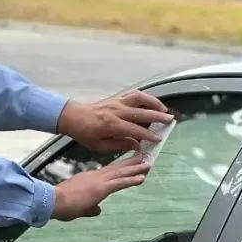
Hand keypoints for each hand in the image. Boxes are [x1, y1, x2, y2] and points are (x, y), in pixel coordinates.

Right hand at [52, 156, 150, 220]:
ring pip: (121, 173)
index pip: (108, 172)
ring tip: (148, 164)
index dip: (120, 168)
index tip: (129, 164)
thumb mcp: (79, 207)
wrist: (54, 201)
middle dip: (131, 163)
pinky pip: (120, 183)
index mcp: (89, 179)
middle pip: (117, 168)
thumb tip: (98, 210)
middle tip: (144, 158)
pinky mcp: (101, 188)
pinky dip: (131, 180)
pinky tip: (141, 178)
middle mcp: (95, 176)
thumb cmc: (62, 204)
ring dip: (135, 169)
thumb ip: (90, 208)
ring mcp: (98, 181)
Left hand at [58, 91, 173, 152]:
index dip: (148, 135)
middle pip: (142, 112)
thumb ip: (120, 145)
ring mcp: (116, 102)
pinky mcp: (115, 98)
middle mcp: (115, 111)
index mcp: (111, 125)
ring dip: (154, 103)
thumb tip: (138, 145)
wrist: (71, 116)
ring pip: (139, 98)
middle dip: (158, 117)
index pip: (135, 130)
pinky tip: (152, 103)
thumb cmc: (84, 133)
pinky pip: (133, 94)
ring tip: (164, 110)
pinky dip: (145, 97)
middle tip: (170, 121)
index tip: (158, 139)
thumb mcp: (99, 146)